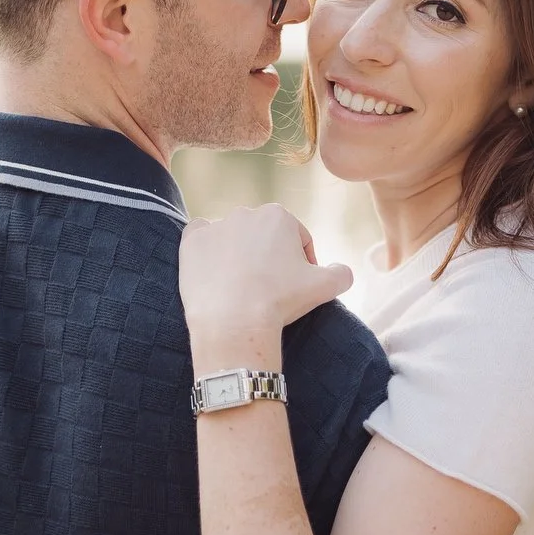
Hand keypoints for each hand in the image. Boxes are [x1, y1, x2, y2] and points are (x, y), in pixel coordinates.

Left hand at [179, 205, 352, 349]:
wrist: (234, 322)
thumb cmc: (281, 301)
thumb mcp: (326, 286)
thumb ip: (341, 273)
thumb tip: (342, 271)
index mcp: (279, 215)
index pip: (297, 239)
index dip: (302, 264)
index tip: (298, 287)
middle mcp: (246, 213)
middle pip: (263, 237)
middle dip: (269, 258)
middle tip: (270, 290)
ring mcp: (216, 225)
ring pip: (232, 238)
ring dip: (238, 255)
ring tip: (241, 287)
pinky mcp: (191, 242)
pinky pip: (200, 240)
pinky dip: (206, 252)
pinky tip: (214, 271)